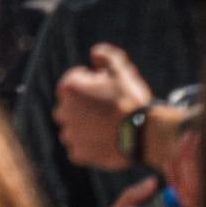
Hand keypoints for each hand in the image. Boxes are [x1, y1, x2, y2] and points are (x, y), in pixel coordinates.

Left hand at [53, 43, 154, 170]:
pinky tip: (107, 139)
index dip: (93, 81)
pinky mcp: (77, 153)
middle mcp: (63, 111)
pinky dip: (90, 143)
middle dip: (84, 104)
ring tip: (109, 125)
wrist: (142, 133)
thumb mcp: (122, 69)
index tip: (110, 87)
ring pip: (74, 127)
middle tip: (108, 106)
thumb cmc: (131, 99)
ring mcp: (69, 134)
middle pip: (70, 104)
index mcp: (70, 87)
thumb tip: (94, 53)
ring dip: (86, 125)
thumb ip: (106, 56)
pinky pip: (80, 146)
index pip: (75, 79)